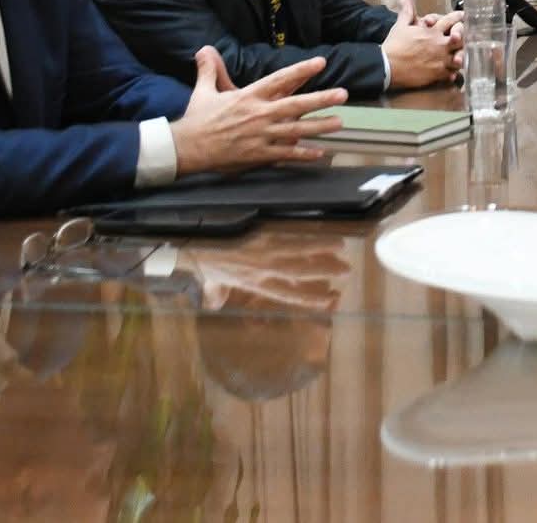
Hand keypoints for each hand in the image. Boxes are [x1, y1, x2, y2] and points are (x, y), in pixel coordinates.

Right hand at [171, 48, 345, 176]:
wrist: (186, 148)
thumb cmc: (198, 119)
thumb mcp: (204, 91)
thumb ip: (210, 70)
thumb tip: (204, 49)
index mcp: (248, 96)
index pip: (279, 80)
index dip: (301, 70)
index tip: (320, 63)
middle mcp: (259, 114)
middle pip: (295, 105)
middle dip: (320, 99)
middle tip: (343, 94)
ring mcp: (261, 135)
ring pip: (296, 130)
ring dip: (319, 126)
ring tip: (339, 122)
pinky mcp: (259, 154)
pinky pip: (286, 154)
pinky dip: (304, 154)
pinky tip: (320, 153)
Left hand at [181, 231, 351, 313]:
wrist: (190, 247)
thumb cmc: (200, 266)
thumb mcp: (210, 286)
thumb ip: (216, 294)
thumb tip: (213, 304)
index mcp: (254, 283)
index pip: (288, 293)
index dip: (310, 298)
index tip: (330, 299)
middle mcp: (262, 270)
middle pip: (299, 273)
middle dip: (324, 272)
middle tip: (346, 271)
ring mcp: (261, 252)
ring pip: (297, 252)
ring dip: (321, 250)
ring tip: (341, 247)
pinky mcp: (259, 235)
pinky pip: (287, 235)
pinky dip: (305, 235)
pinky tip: (319, 231)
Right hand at [382, 0, 463, 87]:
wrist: (387, 66)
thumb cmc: (394, 46)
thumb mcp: (400, 26)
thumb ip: (407, 11)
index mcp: (432, 32)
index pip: (450, 20)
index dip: (457, 17)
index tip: (462, 15)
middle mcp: (440, 45)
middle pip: (460, 40)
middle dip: (463, 38)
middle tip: (463, 39)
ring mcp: (440, 60)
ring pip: (458, 58)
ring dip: (459, 57)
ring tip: (459, 58)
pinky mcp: (437, 74)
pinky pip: (450, 73)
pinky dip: (452, 73)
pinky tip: (452, 73)